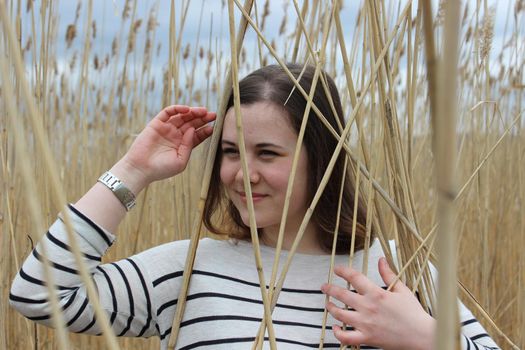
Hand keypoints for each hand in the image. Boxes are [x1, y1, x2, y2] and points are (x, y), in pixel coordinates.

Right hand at [120, 105, 215, 185]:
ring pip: (182, 116)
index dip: (204, 130)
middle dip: (202, 119)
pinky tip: (187, 109)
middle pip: (191, 124)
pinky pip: (168, 112)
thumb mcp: (181, 161)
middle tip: (213, 115)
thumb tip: (192, 129)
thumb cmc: (161, 169)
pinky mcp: (156, 123)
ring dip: (192, 112)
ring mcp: (166, 129)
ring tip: (203, 111)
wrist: (141, 169)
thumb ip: (188, 145)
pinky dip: (177, 109)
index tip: (212, 127)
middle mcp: (175, 136)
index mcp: (182, 145)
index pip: (196, 135)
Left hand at [321, 257, 435, 349]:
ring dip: (331, 308)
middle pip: (342, 294)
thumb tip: (382, 260)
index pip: (354, 277)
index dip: (343, 271)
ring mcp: (366, 323)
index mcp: (377, 293)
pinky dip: (338, 333)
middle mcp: (368, 307)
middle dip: (330, 289)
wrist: (422, 336)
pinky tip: (336, 327)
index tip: (336, 269)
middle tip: (324, 287)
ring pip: (340, 314)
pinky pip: (347, 337)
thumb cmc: (413, 314)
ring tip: (328, 304)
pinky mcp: (367, 338)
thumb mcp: (402, 290)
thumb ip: (388, 274)